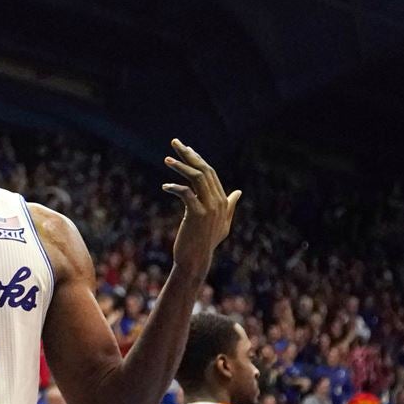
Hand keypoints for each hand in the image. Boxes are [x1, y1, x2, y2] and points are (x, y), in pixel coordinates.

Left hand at [161, 139, 240, 275]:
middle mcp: (218, 201)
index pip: (210, 172)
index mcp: (222, 200)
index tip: (185, 149)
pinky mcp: (197, 215)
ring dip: (181, 166)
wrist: (195, 260)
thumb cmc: (206, 242)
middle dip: (189, 154)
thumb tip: (238, 192)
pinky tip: (165, 186)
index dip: (197, 159)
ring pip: (196, 178)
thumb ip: (230, 205)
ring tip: (167, 159)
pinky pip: (186, 193)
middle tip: (175, 143)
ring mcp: (209, 208)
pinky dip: (175, 187)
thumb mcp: (222, 223)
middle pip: (204, 170)